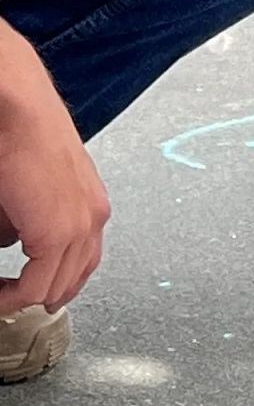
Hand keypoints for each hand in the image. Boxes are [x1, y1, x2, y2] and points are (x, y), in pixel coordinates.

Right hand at [0, 21, 110, 316]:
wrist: (15, 105)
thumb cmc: (19, 126)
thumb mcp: (30, 181)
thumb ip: (25, 214)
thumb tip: (11, 238)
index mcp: (90, 202)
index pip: (83, 257)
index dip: (58, 278)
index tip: (35, 288)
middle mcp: (92, 217)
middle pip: (74, 276)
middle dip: (46, 293)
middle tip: (16, 300)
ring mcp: (78, 228)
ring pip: (56, 285)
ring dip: (27, 298)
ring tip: (4, 299)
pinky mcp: (56, 236)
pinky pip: (36, 286)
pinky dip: (15, 297)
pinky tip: (2, 297)